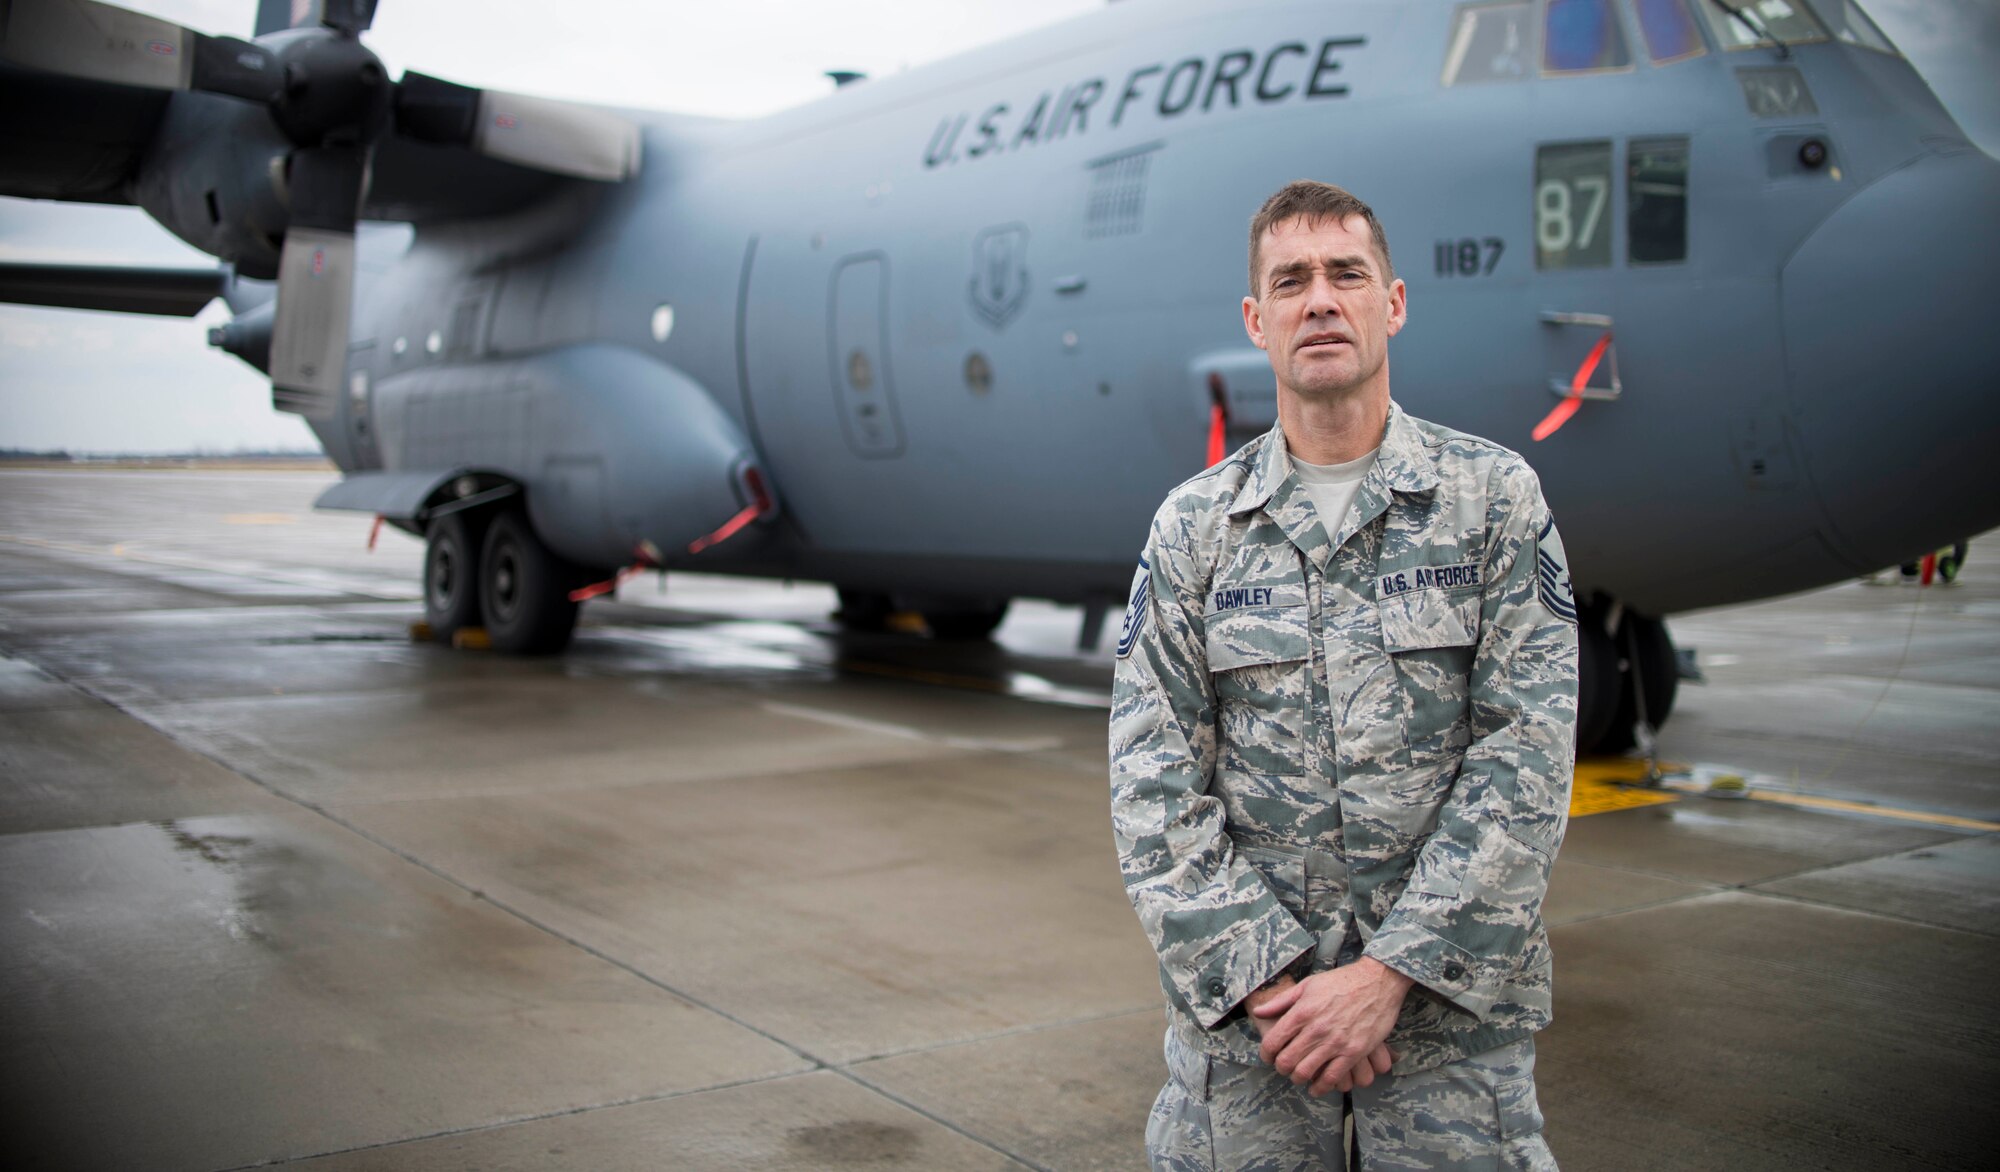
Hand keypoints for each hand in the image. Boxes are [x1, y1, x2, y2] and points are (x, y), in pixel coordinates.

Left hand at [1250, 957, 1412, 1095]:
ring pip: (1306, 1072)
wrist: (1378, 981)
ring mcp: (1335, 1042)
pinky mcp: (1354, 1052)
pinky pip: (1332, 1078)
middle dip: (1281, 1068)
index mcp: (1301, 1012)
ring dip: (1298, 1078)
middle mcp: (1315, 1029)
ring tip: (1299, 1076)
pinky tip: (1317, 1088)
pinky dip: (1321, 1087)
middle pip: (1286, 1061)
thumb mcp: (1307, 985)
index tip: (1268, 1056)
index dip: (1265, 1054)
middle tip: (1284, 1067)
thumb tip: (1258, 1012)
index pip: (1272, 1042)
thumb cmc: (1341, 981)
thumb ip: (1281, 1001)